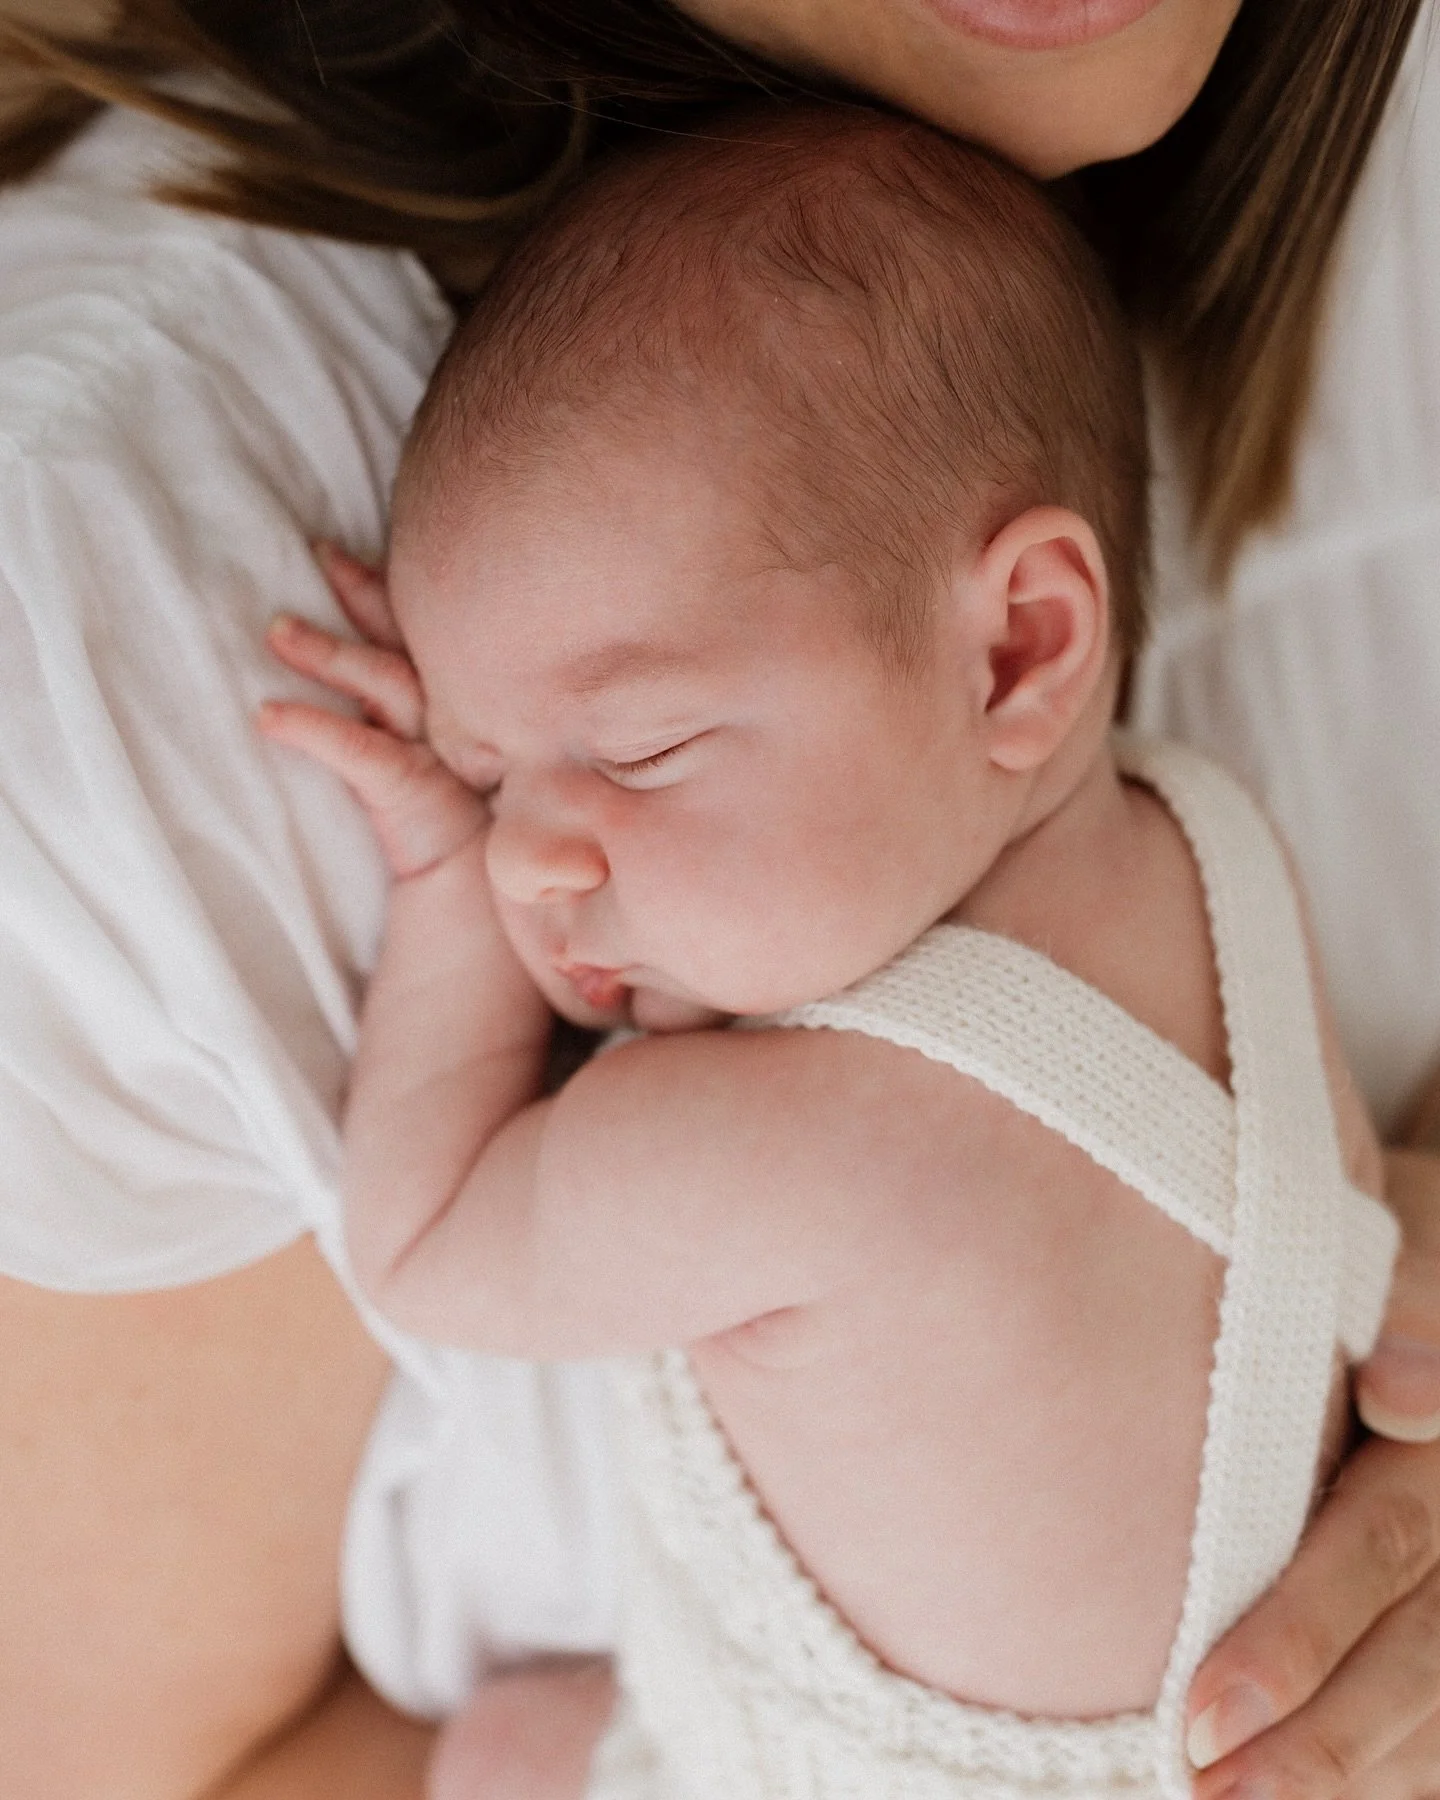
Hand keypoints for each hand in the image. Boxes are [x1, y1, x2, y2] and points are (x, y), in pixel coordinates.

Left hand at [259, 545, 488, 878]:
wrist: (470, 895)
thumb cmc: (439, 822)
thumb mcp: (424, 756)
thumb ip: (392, 712)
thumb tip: (334, 666)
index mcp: (453, 702)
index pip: (419, 634)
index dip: (382, 588)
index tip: (335, 553)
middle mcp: (452, 715)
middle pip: (409, 641)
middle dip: (365, 593)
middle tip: (316, 553)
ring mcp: (437, 750)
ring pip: (386, 683)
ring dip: (330, 654)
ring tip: (277, 632)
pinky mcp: (413, 791)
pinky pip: (359, 751)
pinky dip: (313, 727)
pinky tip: (268, 716)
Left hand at [1186, 1144, 1439, 1799]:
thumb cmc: (1386, 1255)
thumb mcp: (1395, 1243)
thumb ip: (1407, 1303)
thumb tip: (1407, 1398)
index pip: (1383, 1550)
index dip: (1298, 1639)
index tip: (1200, 1715)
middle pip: (1422, 1654)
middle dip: (1318, 1741)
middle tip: (1208, 1797)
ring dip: (1357, 1775)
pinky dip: (1406, 1769)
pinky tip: (1332, 1799)